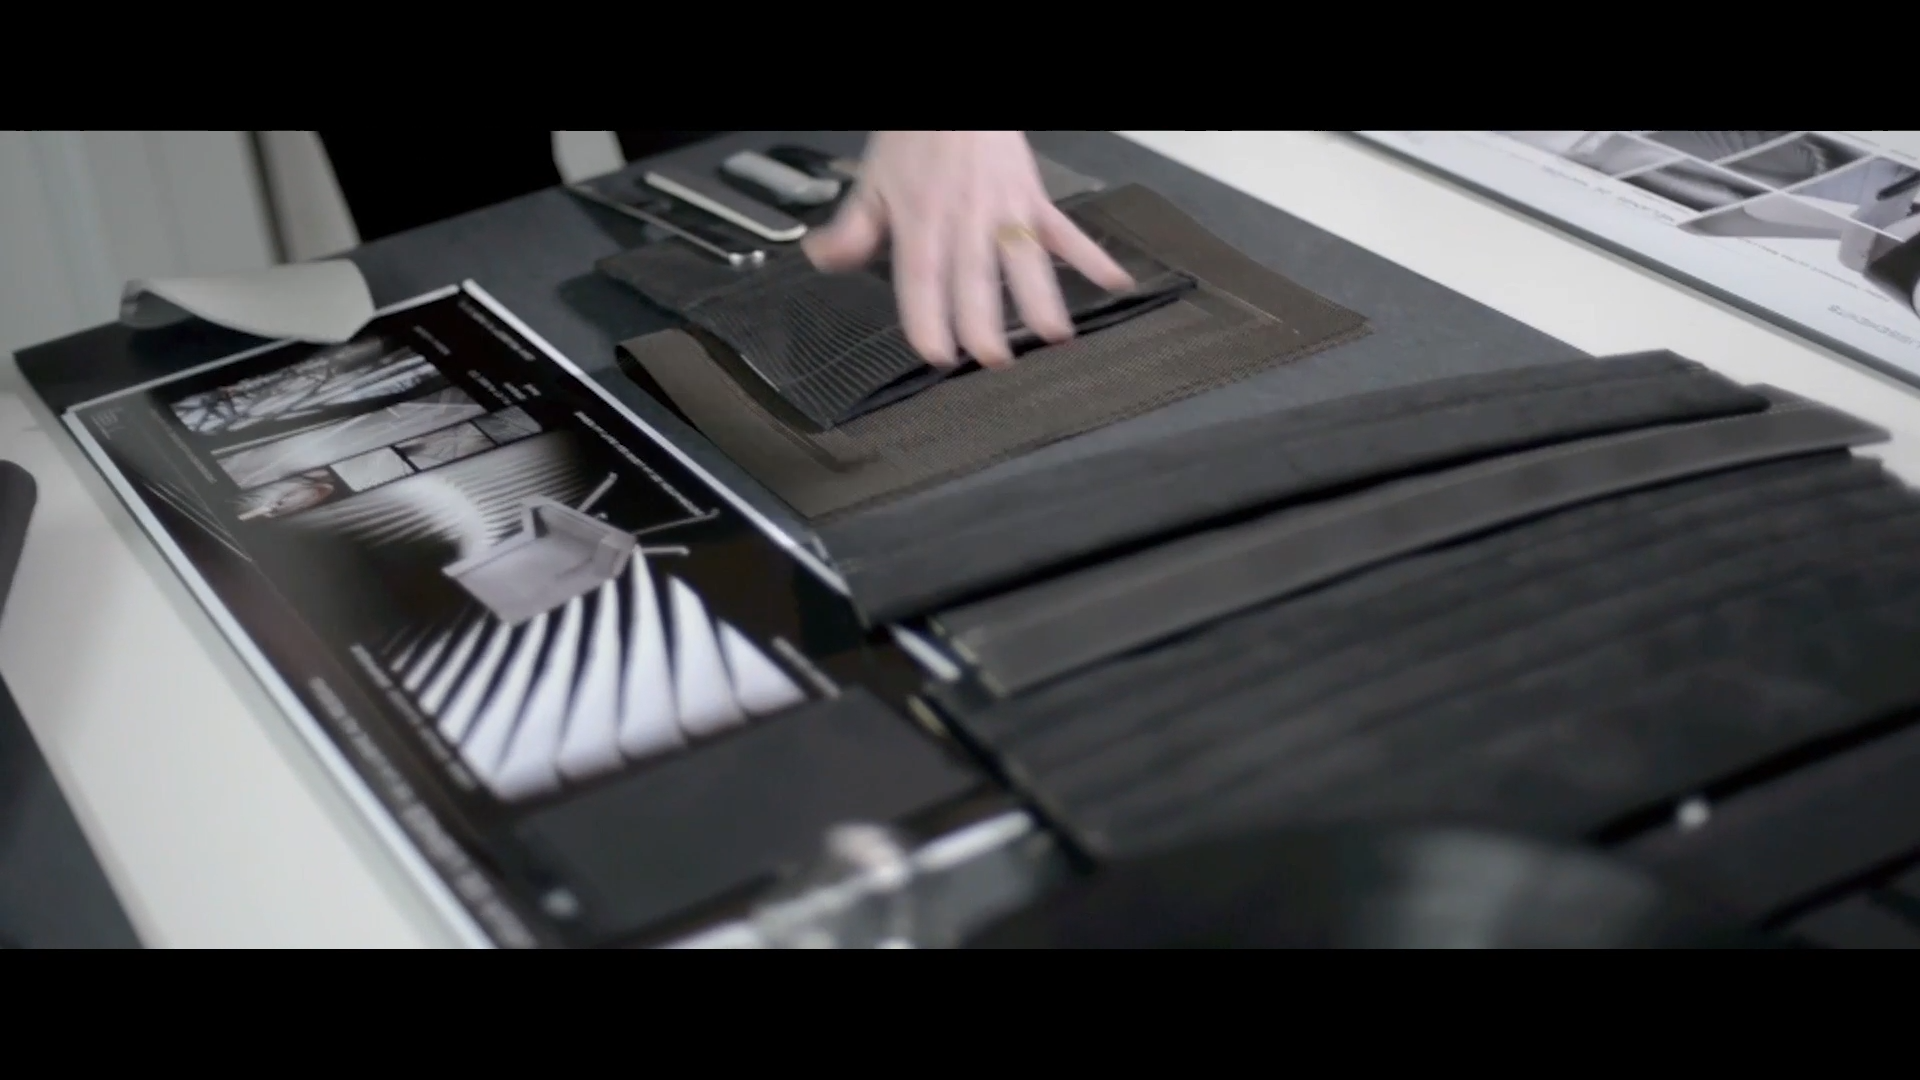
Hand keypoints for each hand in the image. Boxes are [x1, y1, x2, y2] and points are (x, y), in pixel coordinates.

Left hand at [802, 131, 1135, 368]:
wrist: (949, 89)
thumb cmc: (915, 136)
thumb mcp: (872, 180)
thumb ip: (851, 229)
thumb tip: (819, 258)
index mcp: (920, 218)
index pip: (923, 275)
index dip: (928, 315)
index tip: (935, 352)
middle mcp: (964, 217)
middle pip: (975, 275)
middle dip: (987, 320)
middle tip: (995, 360)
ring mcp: (1004, 208)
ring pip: (1024, 257)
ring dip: (1042, 296)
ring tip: (1056, 336)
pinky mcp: (1033, 197)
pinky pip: (1065, 229)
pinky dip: (1093, 255)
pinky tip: (1117, 281)